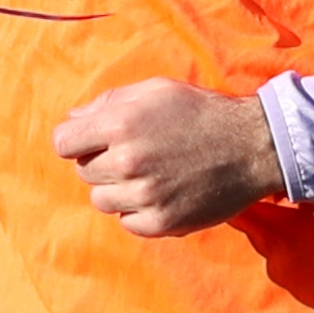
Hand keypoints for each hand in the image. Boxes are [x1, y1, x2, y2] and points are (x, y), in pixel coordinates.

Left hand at [50, 80, 279, 235]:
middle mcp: (128, 162)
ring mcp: (145, 196)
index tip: (93, 141)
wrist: (251, 146)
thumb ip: (108, 102)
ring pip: (101, 200)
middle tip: (136, 154)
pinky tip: (161, 192)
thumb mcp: (155, 90)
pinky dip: (138, 211)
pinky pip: (126, 222)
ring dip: (118, 189)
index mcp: (120, 124)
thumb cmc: (200, 113)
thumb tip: (72, 121)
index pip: (62, 143)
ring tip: (149, 174)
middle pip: (83, 172)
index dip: (76, 140)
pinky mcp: (161, 222)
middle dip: (102, 162)